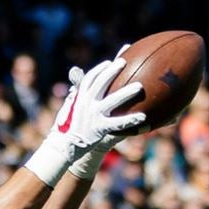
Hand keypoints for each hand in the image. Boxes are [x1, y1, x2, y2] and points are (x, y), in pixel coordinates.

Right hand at [28, 52, 144, 185]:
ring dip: (126, 93)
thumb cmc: (70, 127)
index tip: (110, 62)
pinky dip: (130, 120)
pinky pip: (117, 123)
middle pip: (101, 82)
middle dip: (113, 70)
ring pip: (112, 100)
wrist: (65, 146)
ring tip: (140, 87)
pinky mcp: (99, 128)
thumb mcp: (71, 109)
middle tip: (124, 61)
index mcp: (80, 97)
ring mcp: (93, 115)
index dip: (100, 69)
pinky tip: (143, 117)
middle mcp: (86, 103)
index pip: (90, 78)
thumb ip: (77, 97)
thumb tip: (79, 86)